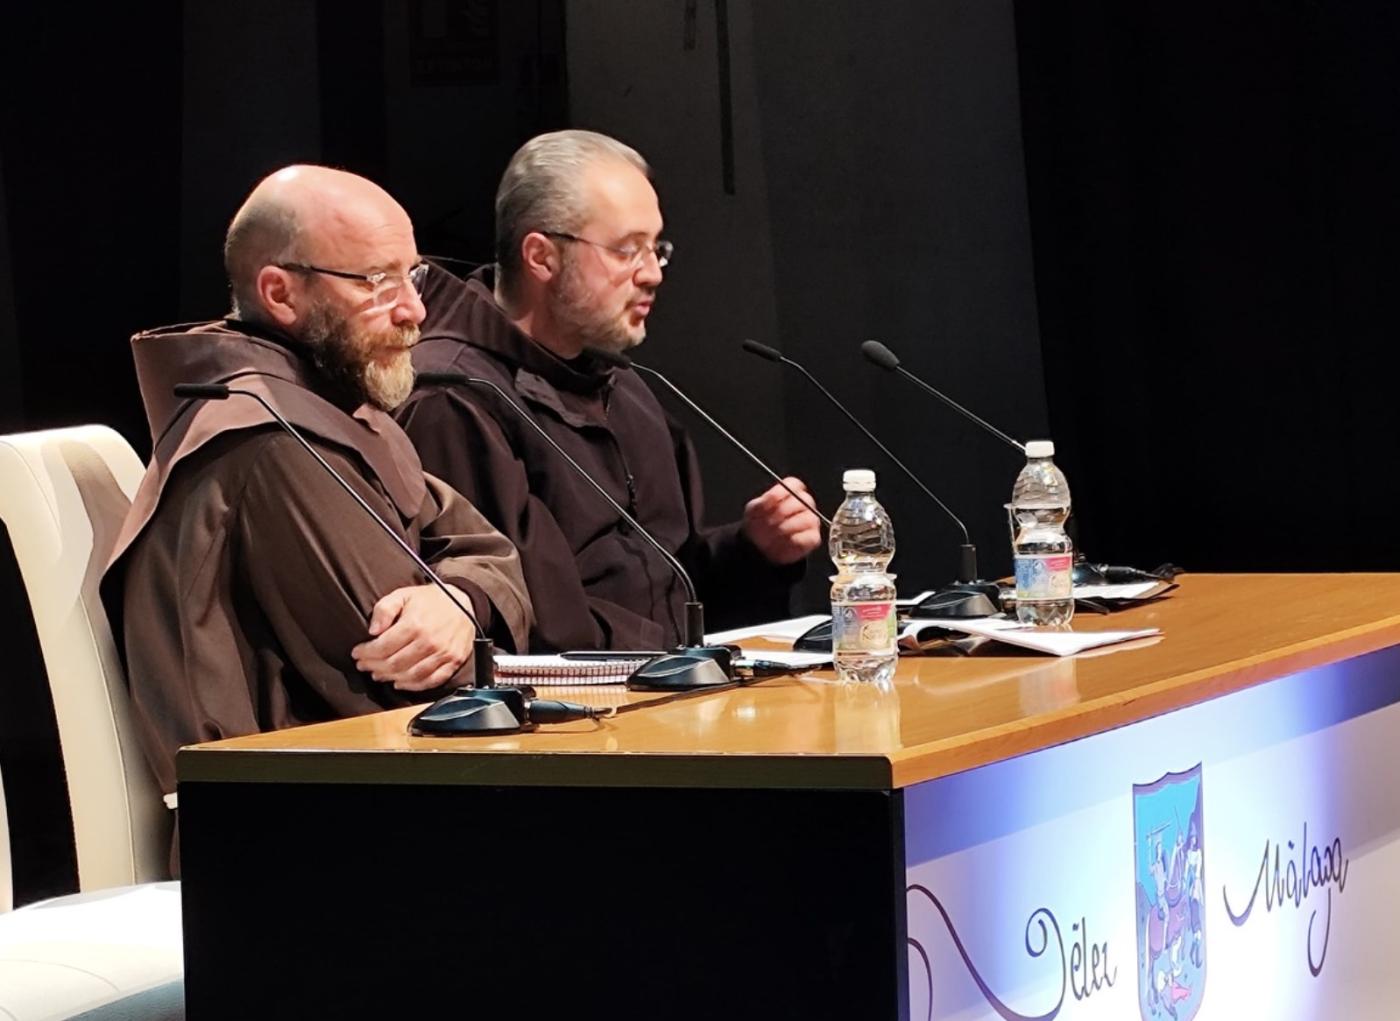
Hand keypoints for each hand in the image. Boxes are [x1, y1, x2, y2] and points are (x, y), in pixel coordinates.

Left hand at [351, 584, 476, 691]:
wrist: (464, 601)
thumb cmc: (430, 600)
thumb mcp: (403, 594)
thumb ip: (384, 609)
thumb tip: (372, 630)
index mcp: (415, 624)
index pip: (382, 647)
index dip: (366, 653)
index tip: (357, 653)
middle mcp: (430, 641)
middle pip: (394, 664)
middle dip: (374, 667)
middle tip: (364, 665)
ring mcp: (443, 654)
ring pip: (410, 675)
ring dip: (390, 678)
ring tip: (378, 674)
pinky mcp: (453, 662)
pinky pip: (431, 681)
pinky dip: (413, 686)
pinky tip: (400, 682)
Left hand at [741, 477, 823, 565]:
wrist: (759, 547)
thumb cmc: (758, 525)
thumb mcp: (754, 512)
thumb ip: (762, 503)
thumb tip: (773, 497)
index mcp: (790, 493)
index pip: (793, 484)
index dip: (781, 491)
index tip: (769, 500)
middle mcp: (804, 504)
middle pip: (801, 500)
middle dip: (782, 512)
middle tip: (767, 522)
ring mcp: (811, 520)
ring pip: (806, 519)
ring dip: (785, 528)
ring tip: (771, 535)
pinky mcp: (813, 538)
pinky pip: (807, 538)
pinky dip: (792, 541)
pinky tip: (780, 543)